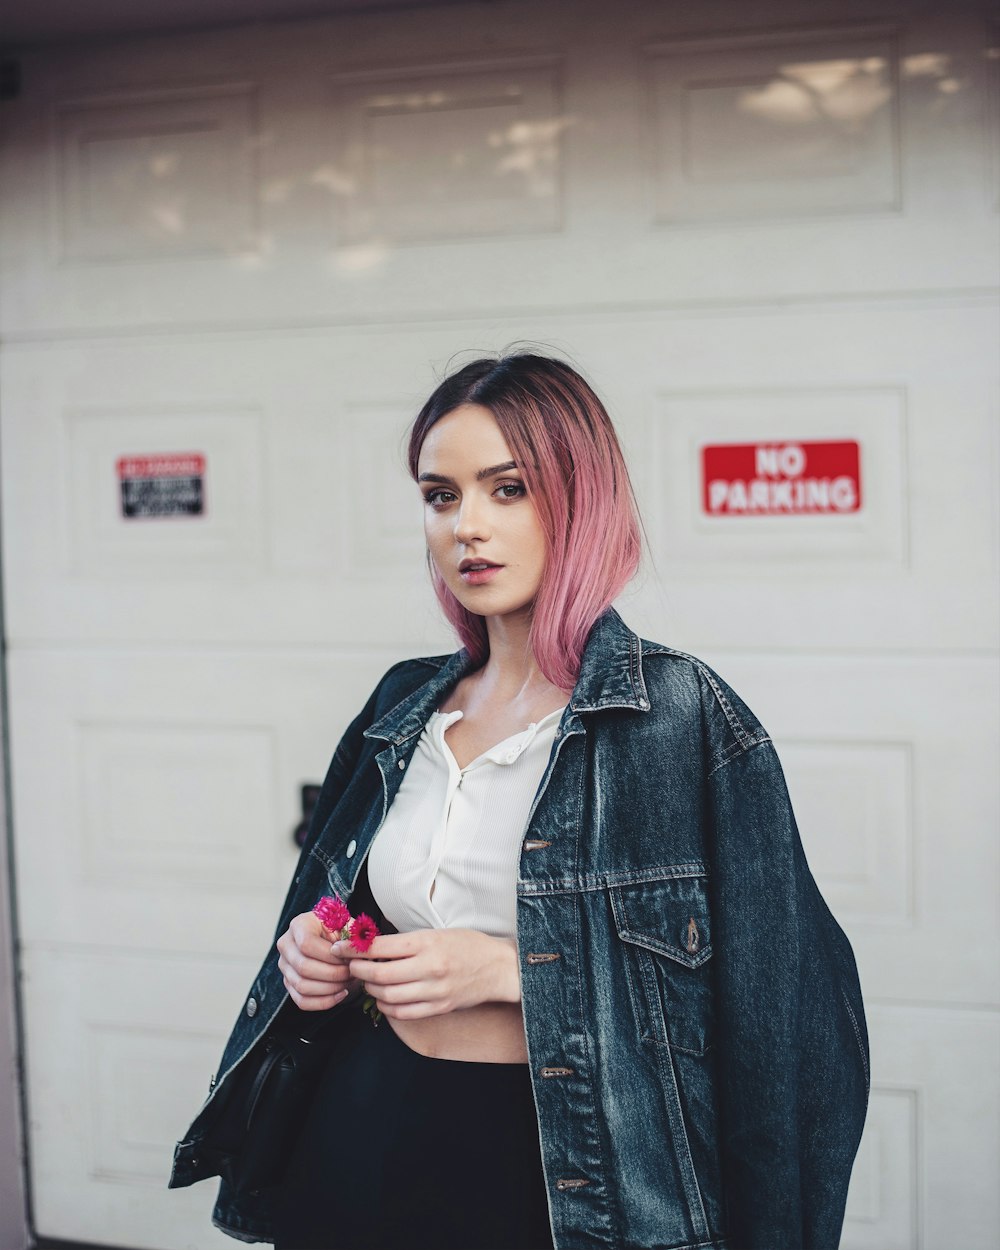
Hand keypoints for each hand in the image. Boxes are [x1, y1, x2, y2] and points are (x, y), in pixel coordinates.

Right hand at [276, 911, 362, 1010]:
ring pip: (302, 986)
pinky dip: (324, 1002)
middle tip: (352, 973)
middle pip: (303, 967)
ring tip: (348, 982)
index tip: (348, 958)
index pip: (306, 944)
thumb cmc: (342, 931)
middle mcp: (286, 944)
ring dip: (330, 988)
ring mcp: (285, 966)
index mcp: (299, 925)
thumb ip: (353, 936)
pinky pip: (302, 1001)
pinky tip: (341, 994)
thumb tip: (353, 953)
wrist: (334, 940)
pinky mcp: (289, 983)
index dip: (329, 956)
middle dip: (333, 974)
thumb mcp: (349, 926)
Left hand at [342, 929, 520, 1020]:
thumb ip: (406, 941)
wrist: (499, 967)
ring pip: (388, 995)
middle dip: (358, 970)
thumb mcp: (436, 932)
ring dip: (371, 989)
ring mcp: (434, 990)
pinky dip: (387, 1006)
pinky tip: (384, 997)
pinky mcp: (438, 1007)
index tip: (341, 948)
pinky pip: (403, 1012)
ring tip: (368, 980)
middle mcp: (429, 967)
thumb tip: (371, 944)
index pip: (381, 946)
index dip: (355, 948)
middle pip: (380, 973)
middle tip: (351, 965)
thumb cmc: (467, 945)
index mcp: (427, 942)